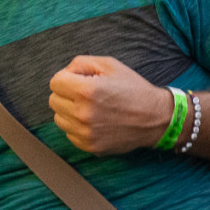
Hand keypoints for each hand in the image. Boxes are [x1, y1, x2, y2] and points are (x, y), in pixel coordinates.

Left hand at [49, 55, 169, 154]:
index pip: (55, 82)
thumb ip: (80, 63)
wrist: (155, 118)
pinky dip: (77, 127)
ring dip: (69, 111)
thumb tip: (64, 73)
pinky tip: (93, 121)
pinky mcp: (90, 146)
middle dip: (65, 94)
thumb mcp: (109, 65)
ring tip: (89, 107)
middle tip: (84, 93)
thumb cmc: (133, 88)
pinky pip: (69, 134)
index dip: (66, 78)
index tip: (78, 80)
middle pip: (53, 100)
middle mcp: (83, 113)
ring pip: (59, 118)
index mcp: (86, 91)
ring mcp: (86, 132)